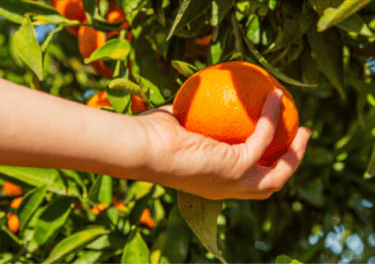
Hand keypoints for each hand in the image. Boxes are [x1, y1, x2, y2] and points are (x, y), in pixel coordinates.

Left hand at [138, 89, 310, 199]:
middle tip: (299, 138)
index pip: (247, 178)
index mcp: (213, 179)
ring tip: (303, 128)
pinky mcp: (234, 169)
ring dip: (294, 152)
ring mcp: (231, 182)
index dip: (265, 164)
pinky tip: (273, 97)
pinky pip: (262, 139)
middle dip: (288, 164)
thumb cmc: (152, 135)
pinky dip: (270, 117)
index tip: (276, 141)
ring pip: (276, 174)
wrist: (141, 146)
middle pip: (269, 183)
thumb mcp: (182, 123)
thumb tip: (208, 94)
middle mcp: (225, 187)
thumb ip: (198, 115)